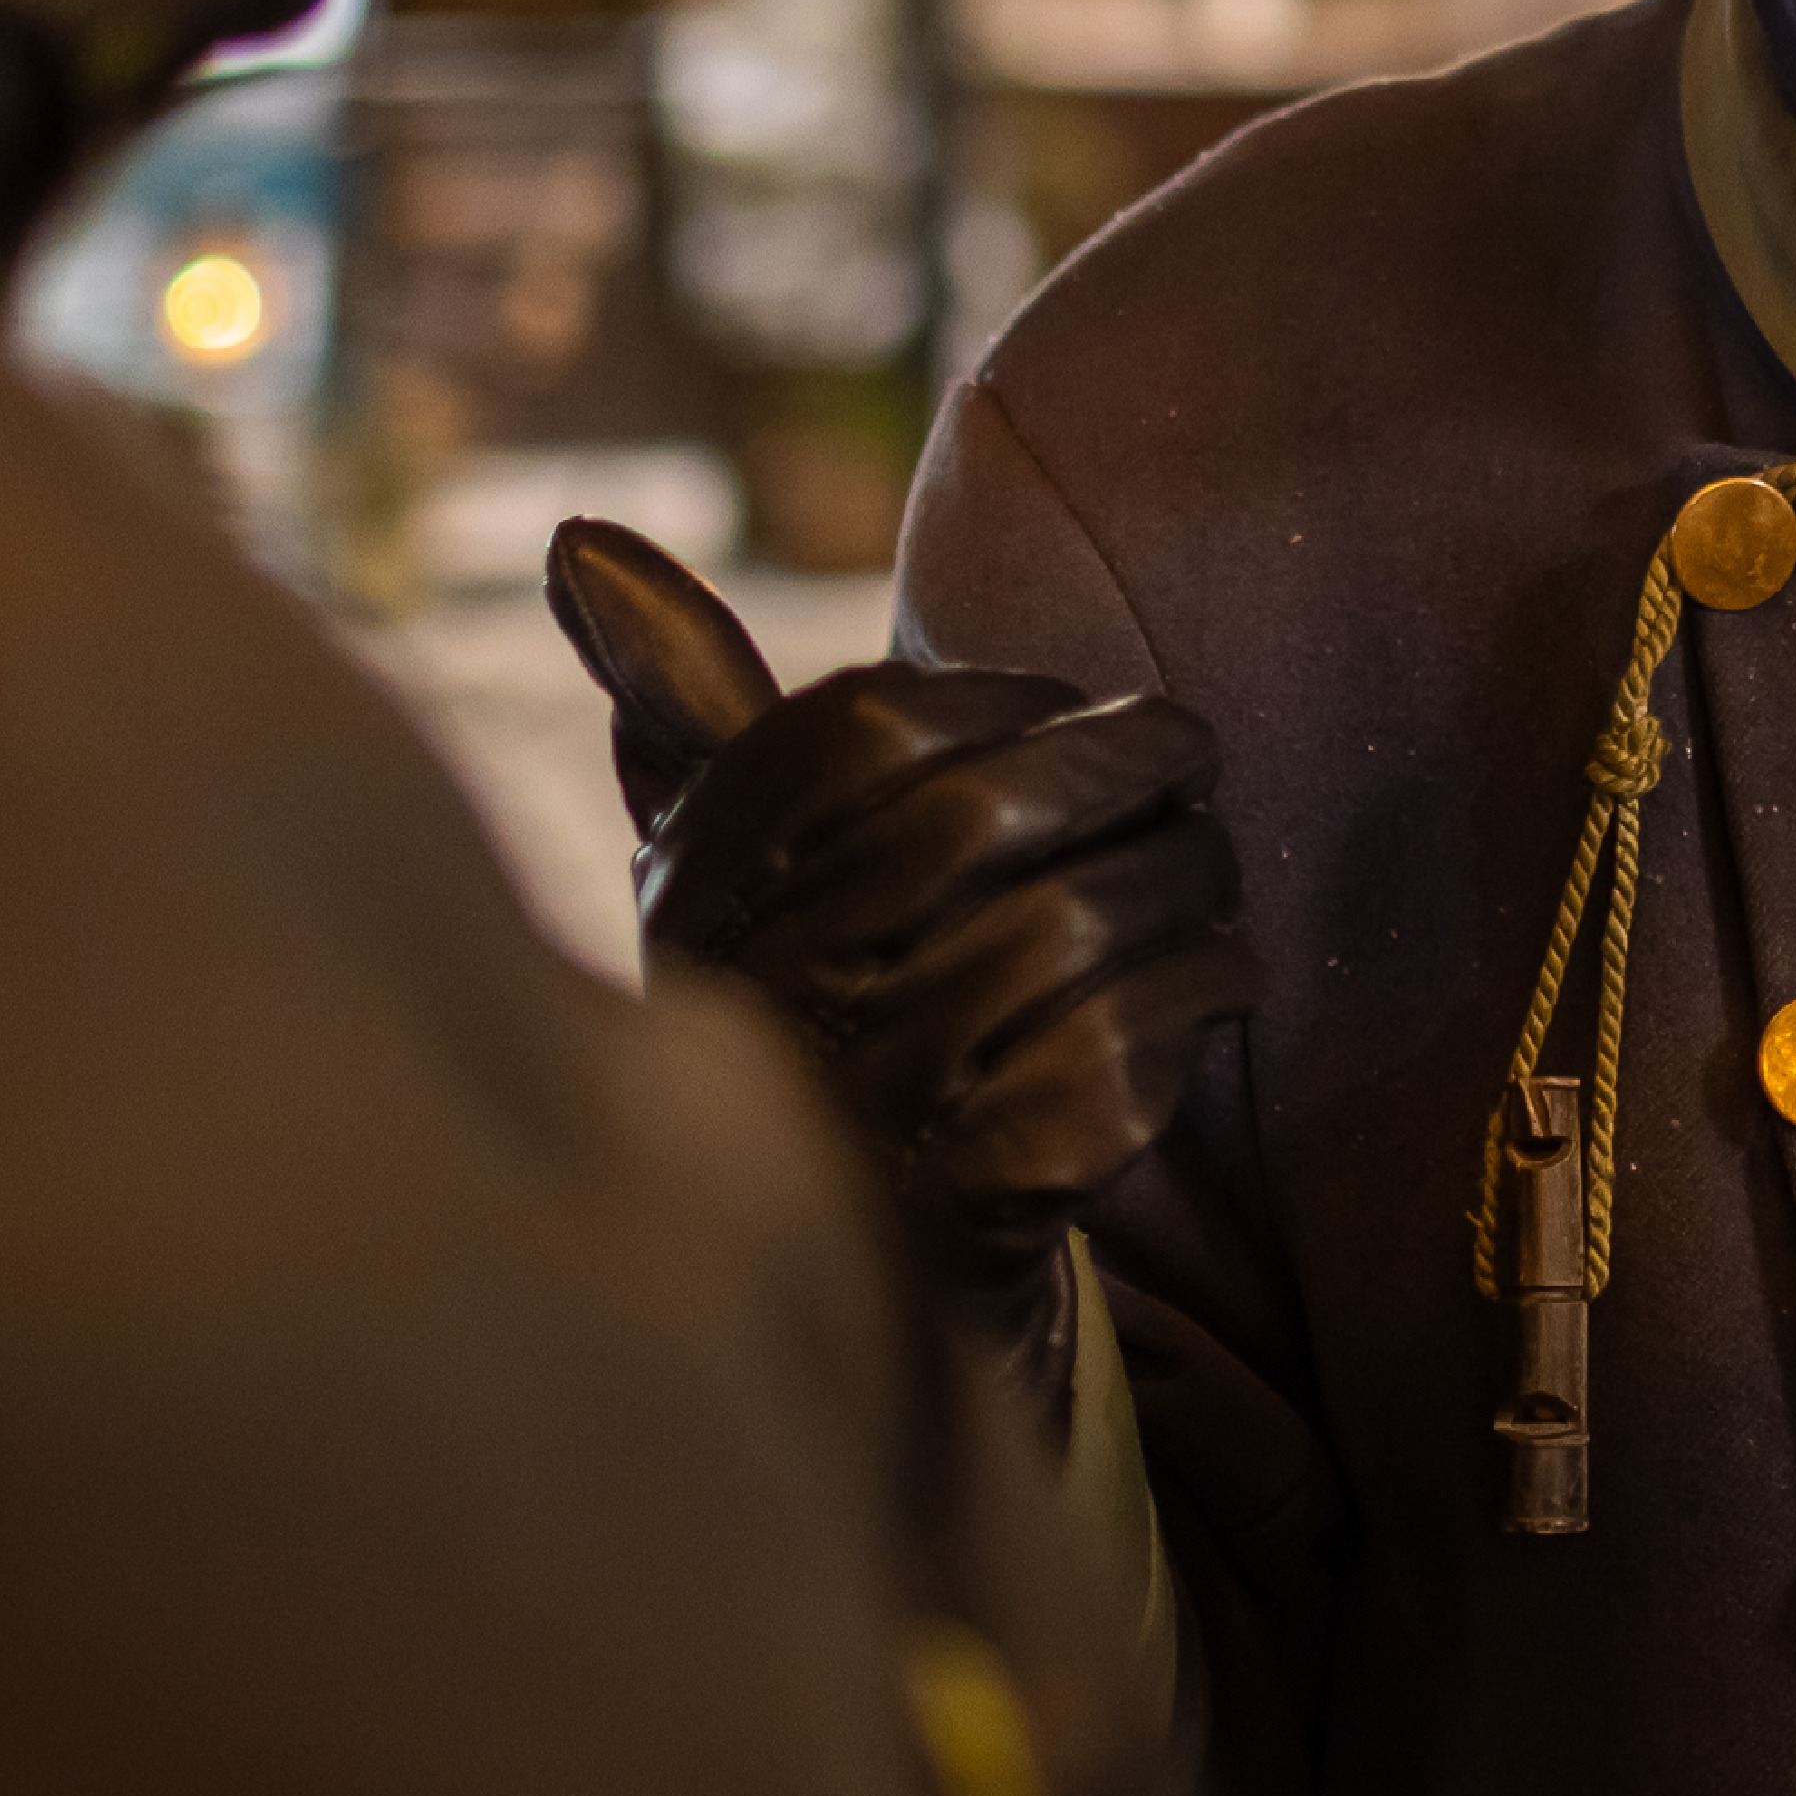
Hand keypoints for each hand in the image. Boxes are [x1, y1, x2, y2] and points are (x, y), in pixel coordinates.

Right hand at [546, 519, 1253, 1413]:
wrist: (863, 1257)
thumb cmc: (810, 1002)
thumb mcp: (728, 861)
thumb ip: (677, 699)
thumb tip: (580, 538)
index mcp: (704, 893)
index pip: (867, 730)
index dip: (1001, 696)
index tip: (1068, 705)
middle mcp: (773, 993)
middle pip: (987, 821)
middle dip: (1124, 766)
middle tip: (1192, 756)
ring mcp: (878, 1100)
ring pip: (1075, 928)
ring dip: (1183, 874)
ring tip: (1211, 859)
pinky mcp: (990, 1190)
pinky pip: (1135, 1046)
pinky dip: (1203, 987)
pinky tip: (1215, 969)